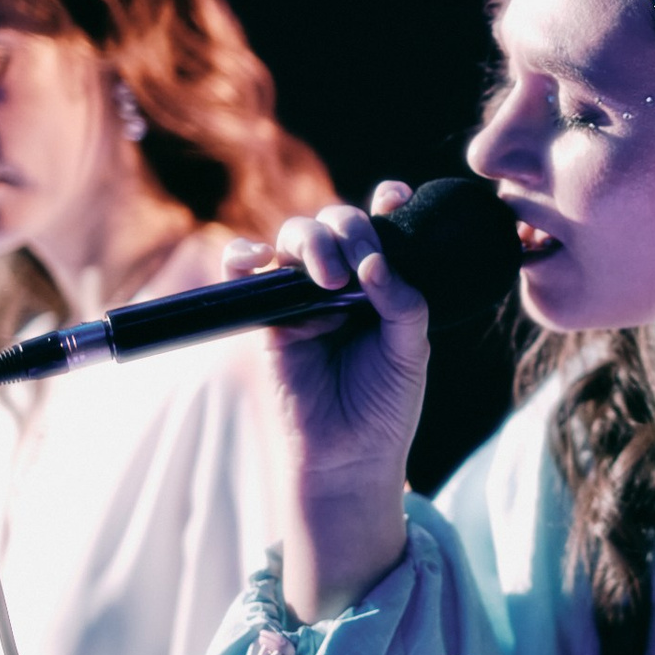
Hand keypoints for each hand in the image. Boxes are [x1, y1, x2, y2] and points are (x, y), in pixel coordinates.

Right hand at [227, 182, 429, 619]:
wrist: (351, 456)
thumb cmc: (385, 404)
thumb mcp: (411, 348)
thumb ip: (402, 300)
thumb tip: (374, 263)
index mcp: (381, 282)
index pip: (381, 228)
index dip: (388, 205)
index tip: (397, 197)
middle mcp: (340, 281)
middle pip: (335, 222)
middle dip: (349, 228)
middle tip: (363, 265)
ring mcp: (300, 296)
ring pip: (294, 238)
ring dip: (311, 241)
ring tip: (332, 278)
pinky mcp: (265, 317)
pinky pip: (243, 273)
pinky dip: (245, 257)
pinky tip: (261, 260)